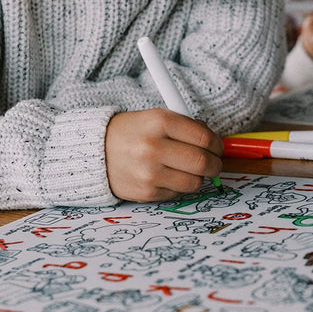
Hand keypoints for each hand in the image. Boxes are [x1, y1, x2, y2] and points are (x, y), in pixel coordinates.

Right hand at [105, 109, 222, 201]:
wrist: (96, 151)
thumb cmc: (132, 133)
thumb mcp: (156, 117)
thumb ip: (186, 127)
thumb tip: (215, 144)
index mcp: (159, 121)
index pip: (204, 138)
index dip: (217, 145)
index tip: (217, 147)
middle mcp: (153, 147)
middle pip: (202, 163)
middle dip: (214, 165)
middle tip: (213, 163)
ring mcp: (149, 172)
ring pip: (194, 182)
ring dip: (198, 177)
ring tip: (188, 169)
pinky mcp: (146, 193)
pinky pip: (177, 194)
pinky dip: (178, 186)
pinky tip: (166, 176)